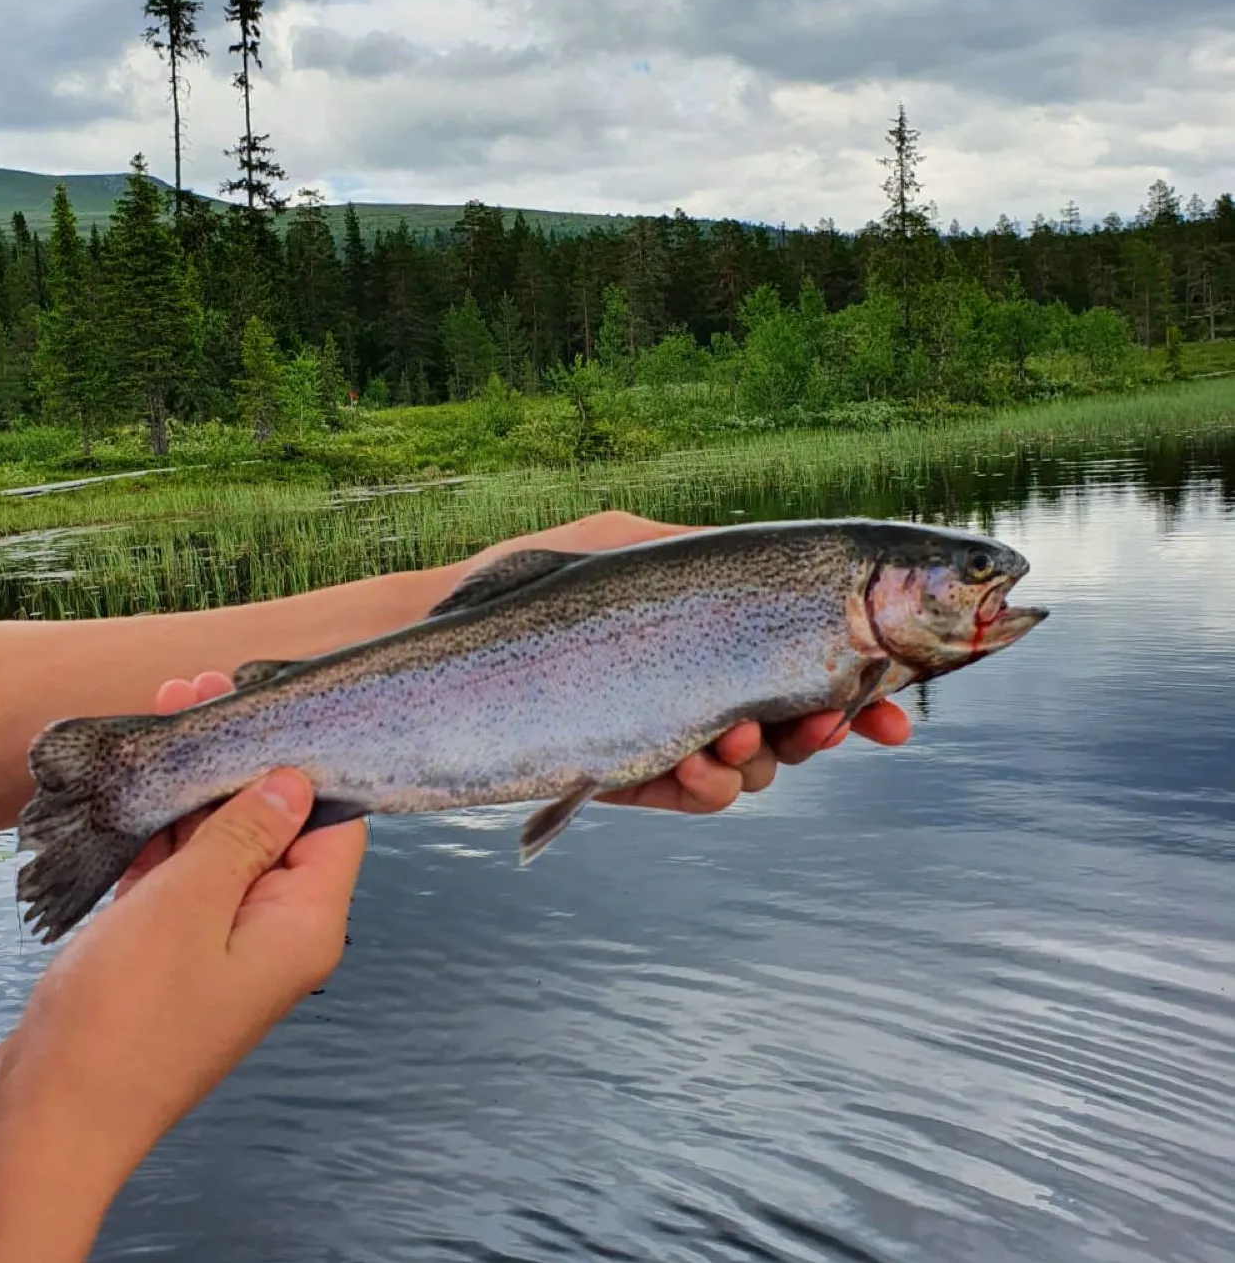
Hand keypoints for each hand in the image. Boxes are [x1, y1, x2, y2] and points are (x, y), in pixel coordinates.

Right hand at [0, 706, 364, 1185]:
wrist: (41, 1122)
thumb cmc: (121, 1021)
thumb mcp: (190, 904)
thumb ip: (244, 834)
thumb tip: (294, 780)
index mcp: (303, 927)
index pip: (334, 823)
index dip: (306, 759)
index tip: (267, 701)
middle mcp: (271, 935)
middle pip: (274, 826)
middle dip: (238, 761)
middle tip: (196, 694)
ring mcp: (217, 947)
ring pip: (219, 847)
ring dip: (191, 790)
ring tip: (161, 719)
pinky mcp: (166, 956)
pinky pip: (177, 879)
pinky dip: (158, 836)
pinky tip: (135, 788)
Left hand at [458, 510, 911, 812]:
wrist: (440, 657)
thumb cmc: (528, 584)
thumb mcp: (628, 548)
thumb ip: (708, 559)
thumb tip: (794, 564)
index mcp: (714, 628)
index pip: (808, 655)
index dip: (865, 682)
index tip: (903, 704)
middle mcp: (703, 684)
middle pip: (800, 718)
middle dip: (832, 724)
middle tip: (839, 720)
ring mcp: (671, 734)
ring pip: (758, 765)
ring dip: (766, 754)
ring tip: (739, 730)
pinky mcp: (635, 776)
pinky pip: (697, 795)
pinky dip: (709, 785)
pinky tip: (698, 762)